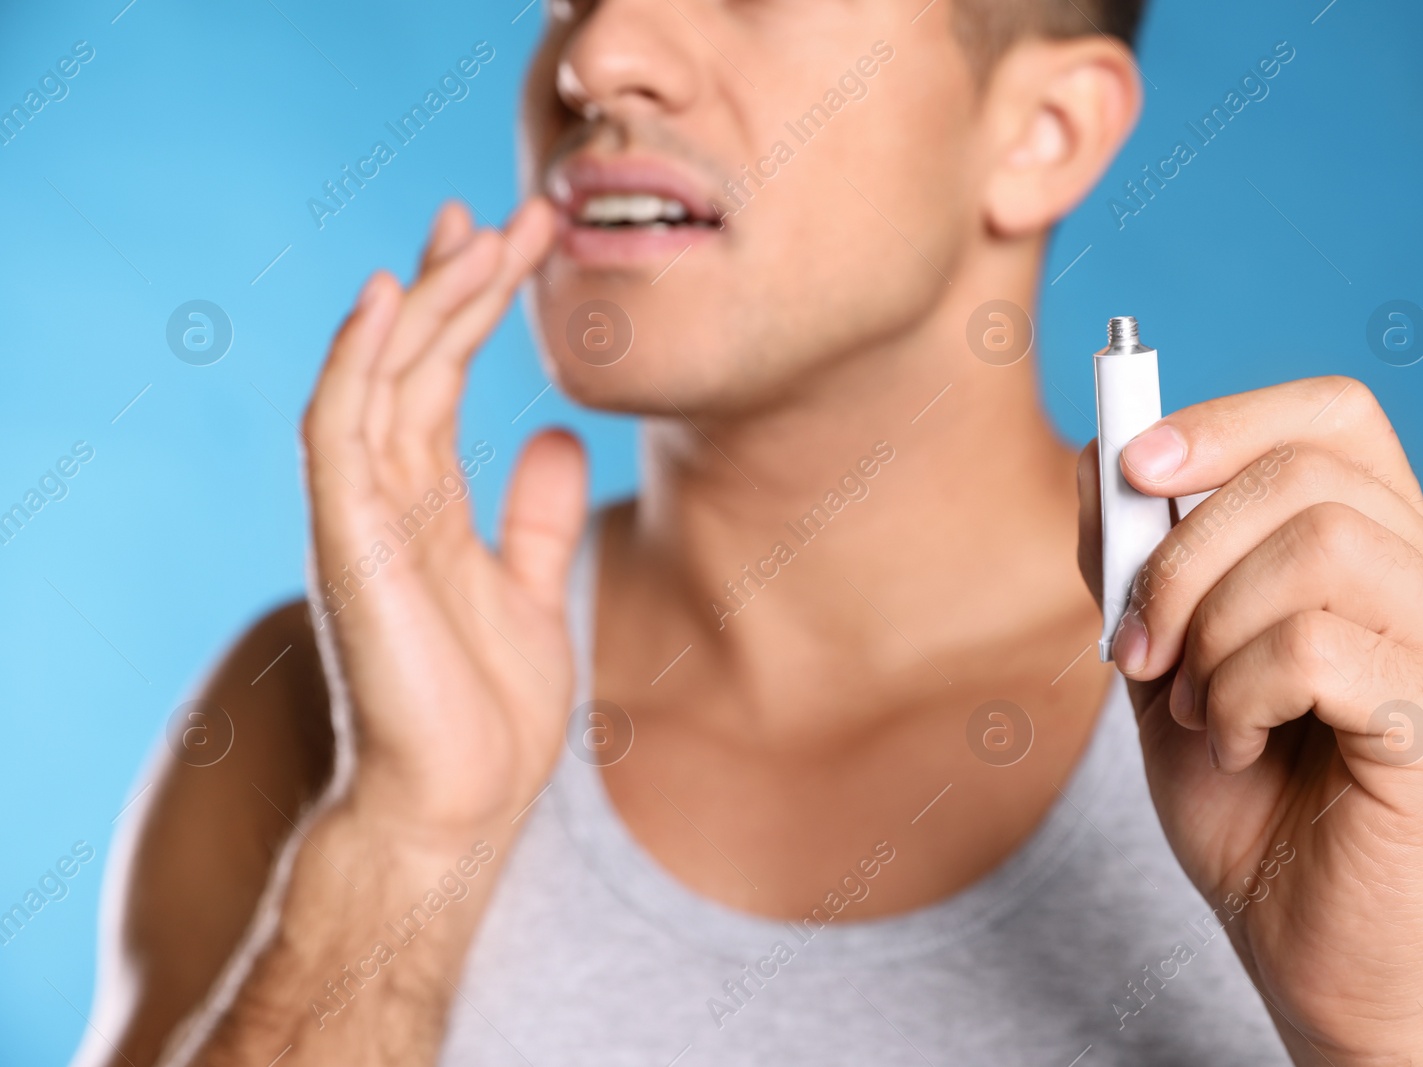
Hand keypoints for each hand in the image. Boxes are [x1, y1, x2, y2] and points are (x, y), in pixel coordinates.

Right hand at [301, 198, 582, 845]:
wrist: (457, 807)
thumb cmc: (485, 714)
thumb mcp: (530, 590)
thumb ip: (532, 515)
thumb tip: (553, 438)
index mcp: (426, 505)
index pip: (442, 376)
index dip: (474, 303)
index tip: (518, 239)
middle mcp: (385, 496)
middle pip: (414, 359)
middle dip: (460, 280)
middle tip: (516, 210)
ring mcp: (360, 514)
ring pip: (381, 376)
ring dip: (427, 300)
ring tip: (480, 231)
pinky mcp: (348, 541)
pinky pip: (340, 431)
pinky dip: (358, 361)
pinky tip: (388, 300)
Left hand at [1077, 376, 1422, 1062]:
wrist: (1310, 944)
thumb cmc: (1252, 804)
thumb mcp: (1169, 663)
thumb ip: (1141, 566)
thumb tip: (1099, 462)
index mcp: (1390, 553)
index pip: (1336, 418)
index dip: (1227, 421)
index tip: (1135, 469)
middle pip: (1307, 475)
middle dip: (1181, 558)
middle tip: (1141, 652)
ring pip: (1315, 550)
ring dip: (1212, 634)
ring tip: (1204, 710)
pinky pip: (1317, 648)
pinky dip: (1241, 694)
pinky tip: (1242, 745)